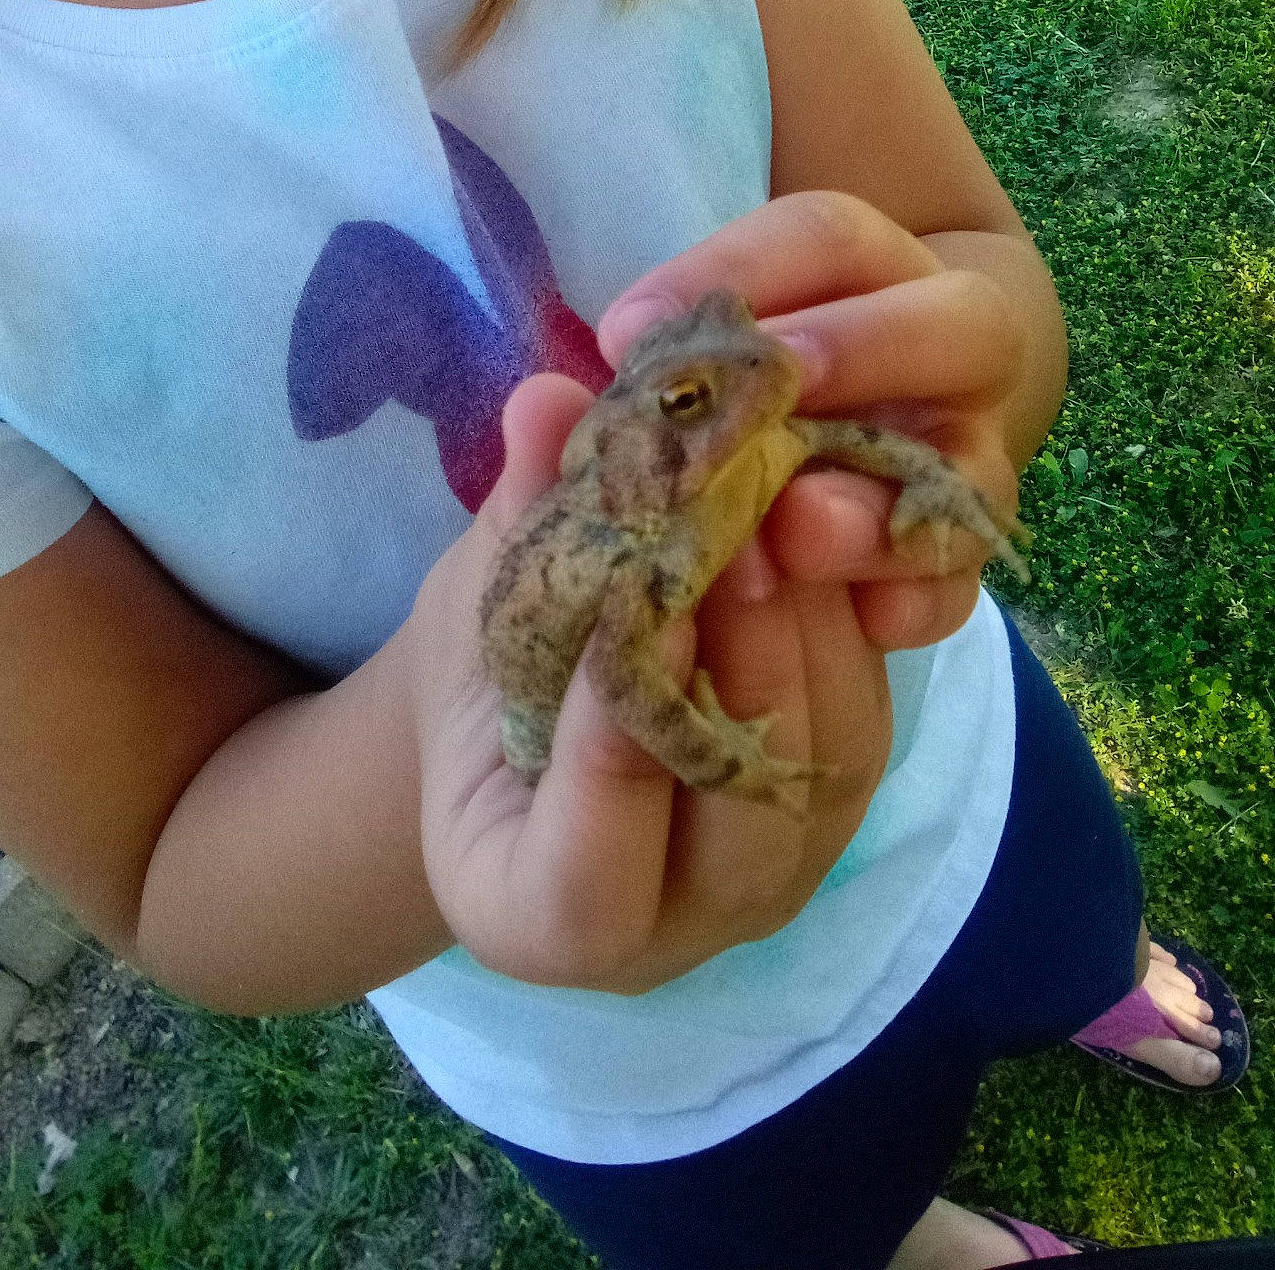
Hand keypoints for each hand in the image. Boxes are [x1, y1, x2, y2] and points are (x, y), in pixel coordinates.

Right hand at [405, 368, 892, 994]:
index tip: (631, 615)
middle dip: (749, 673)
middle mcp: (671, 935)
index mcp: (532, 919)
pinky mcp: (834, 801)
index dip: (612, 760)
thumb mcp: (472, 601)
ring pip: (825, 770)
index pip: (586, 880)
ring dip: (816, 629)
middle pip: (741, 836)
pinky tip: (828, 510)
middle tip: (741, 528)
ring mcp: (770, 879)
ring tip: (791, 497)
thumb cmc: (480, 669)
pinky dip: (850, 614)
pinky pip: (864, 717)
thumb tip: (547, 401)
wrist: (533, 705)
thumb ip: (514, 517)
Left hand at [599, 190, 1027, 653]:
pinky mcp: (945, 565)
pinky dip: (921, 594)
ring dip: (885, 491)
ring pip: (978, 459)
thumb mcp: (645, 409)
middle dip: (863, 347)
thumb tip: (540, 399)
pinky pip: (960, 579)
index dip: (741, 268)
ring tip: (803, 526)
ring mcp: (958, 461)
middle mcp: (936, 357)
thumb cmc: (689, 431)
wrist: (754, 535)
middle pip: (961, 321)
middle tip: (776, 384)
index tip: (626, 330)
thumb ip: (605, 407)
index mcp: (861, 280)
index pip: (827, 236)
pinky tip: (872, 617)